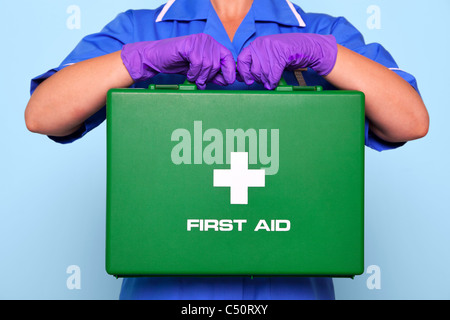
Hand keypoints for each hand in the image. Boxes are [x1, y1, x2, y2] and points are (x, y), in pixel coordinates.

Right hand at [121, 33, 235, 88]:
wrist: (158, 59)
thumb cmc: (178, 64)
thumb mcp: (199, 71)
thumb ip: (213, 75)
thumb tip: (227, 81)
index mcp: (212, 45)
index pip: (228, 57)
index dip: (230, 70)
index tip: (229, 82)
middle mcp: (207, 40)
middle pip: (217, 64)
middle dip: (209, 77)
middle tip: (200, 82)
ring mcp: (199, 41)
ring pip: (208, 64)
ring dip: (200, 76)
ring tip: (192, 78)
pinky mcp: (190, 44)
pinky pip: (198, 62)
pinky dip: (193, 72)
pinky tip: (188, 73)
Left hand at [237, 33, 337, 89]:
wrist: (306, 47)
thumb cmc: (285, 53)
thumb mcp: (267, 55)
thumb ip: (255, 64)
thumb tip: (242, 77)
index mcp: (256, 44)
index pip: (241, 59)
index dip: (243, 73)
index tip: (248, 81)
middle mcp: (262, 45)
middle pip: (254, 70)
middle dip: (259, 79)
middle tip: (265, 80)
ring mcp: (272, 48)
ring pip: (264, 73)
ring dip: (268, 81)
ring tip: (272, 80)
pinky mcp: (282, 54)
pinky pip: (273, 74)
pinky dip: (274, 82)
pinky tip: (275, 83)